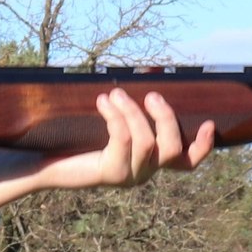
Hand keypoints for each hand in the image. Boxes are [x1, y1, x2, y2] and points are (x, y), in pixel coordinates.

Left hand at [0, 89, 216, 211]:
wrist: (43, 162)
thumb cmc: (75, 138)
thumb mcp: (107, 122)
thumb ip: (129, 110)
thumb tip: (148, 75)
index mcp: (150, 162)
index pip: (187, 163)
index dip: (202, 146)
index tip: (208, 122)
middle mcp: (144, 172)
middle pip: (172, 148)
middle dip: (165, 118)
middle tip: (150, 94)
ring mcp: (129, 176)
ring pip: (148, 143)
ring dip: (133, 113)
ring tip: (114, 93)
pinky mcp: (110, 174)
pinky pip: (123, 141)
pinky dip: (116, 118)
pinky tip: (102, 102)